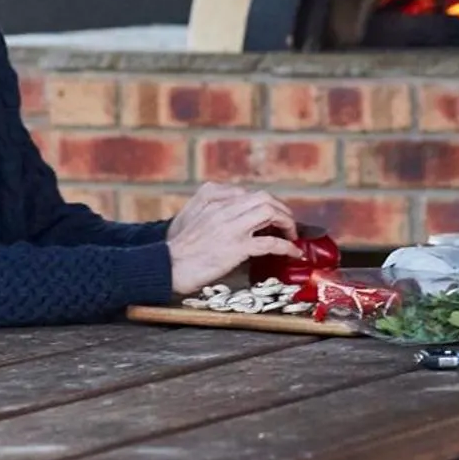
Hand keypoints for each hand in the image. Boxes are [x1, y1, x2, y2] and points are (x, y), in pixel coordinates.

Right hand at [167, 182, 293, 241]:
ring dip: (286, 223)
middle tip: (287, 223)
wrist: (165, 266)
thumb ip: (209, 209)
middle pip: (264, 197)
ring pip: (269, 212)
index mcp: (211, 197)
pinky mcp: (236, 248)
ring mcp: (231, 227)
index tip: (272, 216)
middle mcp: (223, 208)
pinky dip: (286, 246)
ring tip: (292, 235)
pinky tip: (293, 252)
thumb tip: (231, 215)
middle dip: (282, 209)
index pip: (248, 193)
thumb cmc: (176, 247)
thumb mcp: (189, 217)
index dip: (266, 204)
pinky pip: (269, 242)